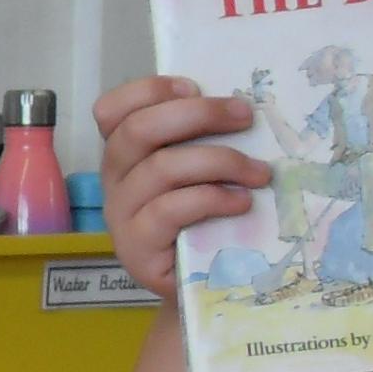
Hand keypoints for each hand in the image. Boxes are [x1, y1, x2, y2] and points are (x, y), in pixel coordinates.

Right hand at [91, 76, 269, 299]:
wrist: (196, 285)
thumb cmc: (201, 219)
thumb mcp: (195, 172)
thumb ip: (198, 140)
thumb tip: (239, 106)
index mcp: (124, 153)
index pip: (112, 110)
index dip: (150, 90)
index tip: (196, 86)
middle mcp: (114, 180)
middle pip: (139, 130)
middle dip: (198, 114)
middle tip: (245, 115)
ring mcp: (121, 215)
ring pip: (162, 168)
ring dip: (220, 161)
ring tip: (260, 172)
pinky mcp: (137, 248)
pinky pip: (171, 210)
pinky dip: (212, 199)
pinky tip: (242, 203)